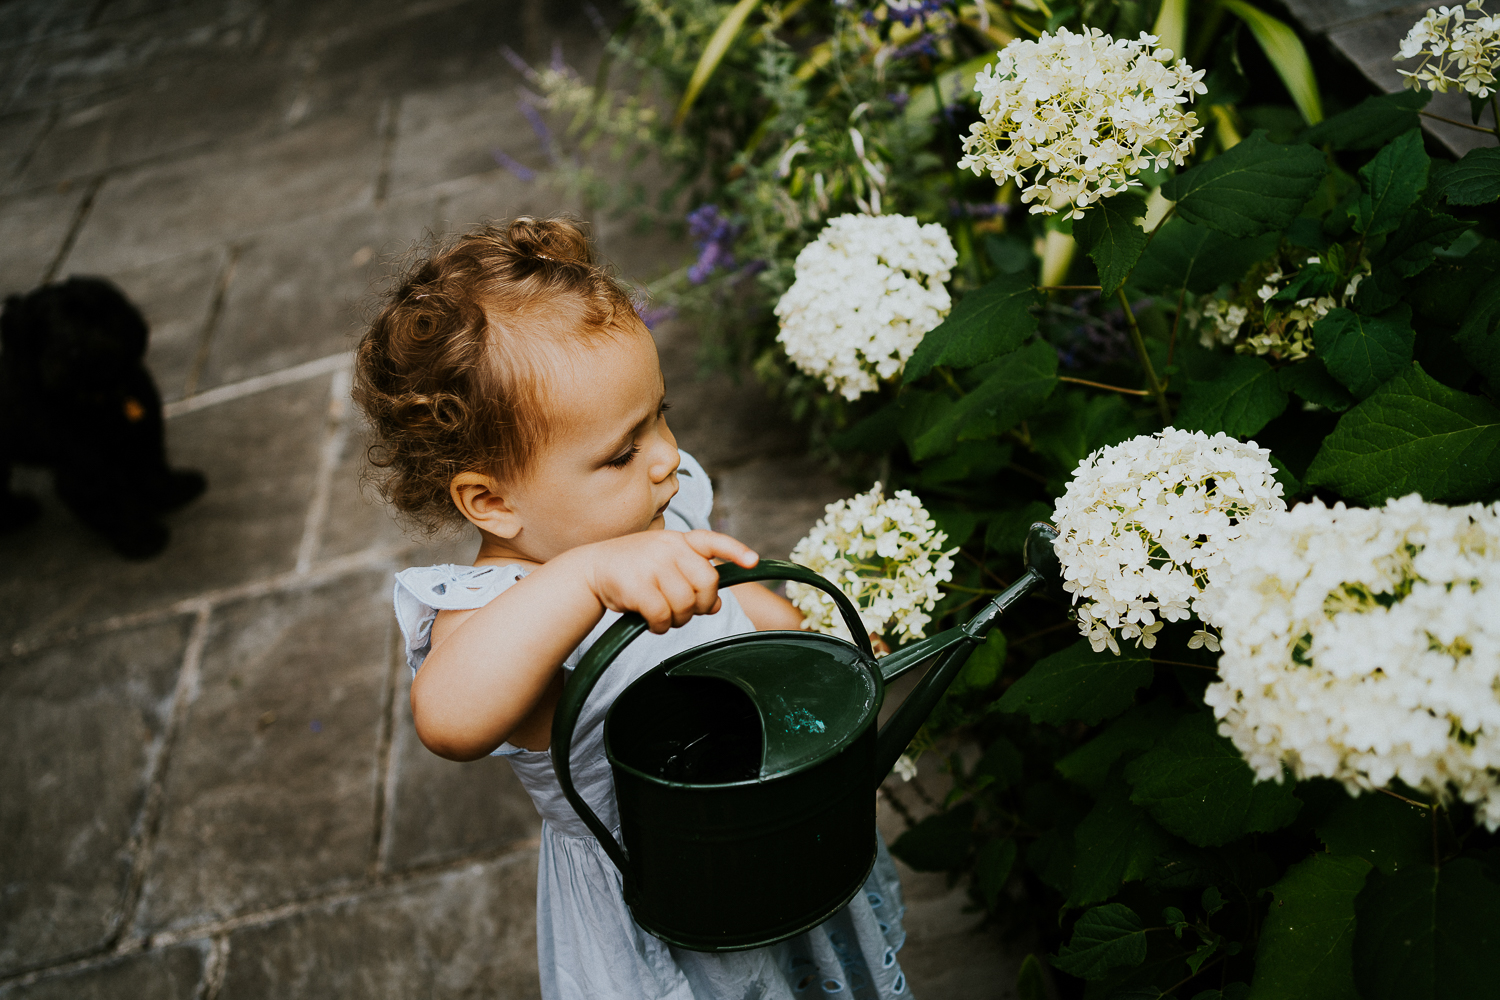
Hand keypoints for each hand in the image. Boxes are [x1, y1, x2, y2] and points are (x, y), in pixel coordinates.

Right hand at [577, 530, 758, 633]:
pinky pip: (663, 616)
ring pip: (686, 604)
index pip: (713, 541)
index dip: (736, 551)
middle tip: (687, 610)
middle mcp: (668, 548)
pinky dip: (661, 626)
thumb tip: (717, 605)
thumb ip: (692, 580)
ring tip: (664, 616)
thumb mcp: (665, 566)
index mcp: (678, 540)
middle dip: (702, 603)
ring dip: (678, 619)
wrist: (591, 570)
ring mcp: (652, 565)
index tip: (753, 562)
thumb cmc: (635, 570)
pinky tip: (651, 623)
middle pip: (707, 582)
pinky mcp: (638, 586)